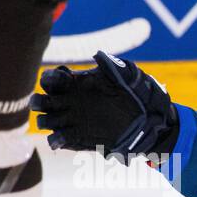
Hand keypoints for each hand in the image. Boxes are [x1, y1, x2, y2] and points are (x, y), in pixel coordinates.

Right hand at [31, 52, 178, 161]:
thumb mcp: (129, 75)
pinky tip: (59, 140)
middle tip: (43, 102)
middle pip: (45, 100)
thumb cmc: (142, 95)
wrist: (155, 122)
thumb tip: (98, 56)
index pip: (55, 79)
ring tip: (50, 122)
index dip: (51, 78)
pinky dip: (57, 140)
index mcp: (80, 84)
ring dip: (46, 121)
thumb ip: (113, 65)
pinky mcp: (83, 139)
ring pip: (49, 120)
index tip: (58, 78)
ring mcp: (77, 121)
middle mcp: (74, 102)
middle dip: (40, 101)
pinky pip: (62, 140)